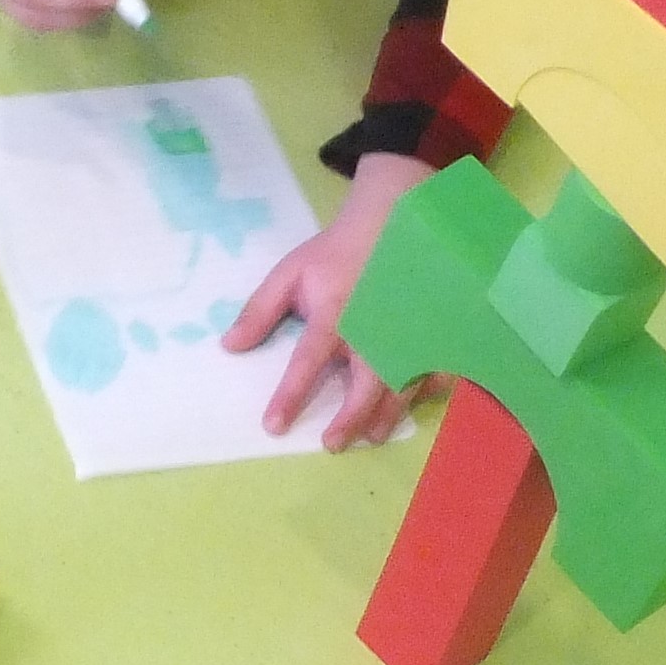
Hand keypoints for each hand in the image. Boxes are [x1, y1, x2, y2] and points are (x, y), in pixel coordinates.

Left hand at [224, 153, 433, 446]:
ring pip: (402, 385)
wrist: (389, 220)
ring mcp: (408, 333)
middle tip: (332, 444)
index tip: (273, 426)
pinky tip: (414, 403)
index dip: (289, 396)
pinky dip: (427, 391)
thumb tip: (229, 347)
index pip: (307, 362)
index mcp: (334, 314)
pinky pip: (437, 369)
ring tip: (373, 436)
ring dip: (387, 414)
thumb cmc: (334, 254)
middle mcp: (373, 329)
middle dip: (350, 419)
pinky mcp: (433, 332)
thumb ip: (259, 311)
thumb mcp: (289, 275)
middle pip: (365, 385)